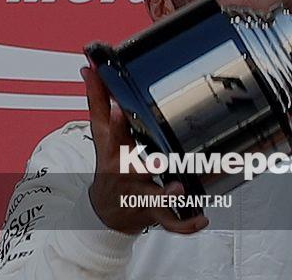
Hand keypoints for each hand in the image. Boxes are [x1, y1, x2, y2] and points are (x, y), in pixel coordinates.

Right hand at [81, 58, 208, 234]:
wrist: (106, 211)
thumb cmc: (109, 167)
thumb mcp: (101, 135)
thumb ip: (97, 101)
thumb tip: (89, 68)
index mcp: (112, 152)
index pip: (110, 135)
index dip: (114, 123)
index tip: (118, 108)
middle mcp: (124, 174)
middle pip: (130, 169)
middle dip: (140, 163)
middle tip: (153, 160)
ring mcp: (138, 195)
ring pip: (152, 198)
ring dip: (166, 195)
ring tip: (179, 188)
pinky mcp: (152, 212)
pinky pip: (170, 221)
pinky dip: (186, 224)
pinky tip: (202, 219)